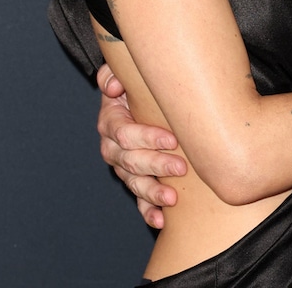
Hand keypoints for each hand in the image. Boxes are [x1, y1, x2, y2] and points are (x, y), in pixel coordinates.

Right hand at [96, 64, 185, 228]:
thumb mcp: (126, 72)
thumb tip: (111, 87)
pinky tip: (160, 219)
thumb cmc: (138, 84)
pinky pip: (137, 199)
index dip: (147, 137)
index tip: (171, 140)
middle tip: (180, 167)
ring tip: (171, 198)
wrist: (143, 96)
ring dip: (152, 192)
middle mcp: (113, 146)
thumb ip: (114, 74)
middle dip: (156, 165)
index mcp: (111, 120)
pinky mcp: (134, 178)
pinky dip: (147, 210)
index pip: (124, 133)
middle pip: (130, 161)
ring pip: (134, 182)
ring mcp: (123, 165)